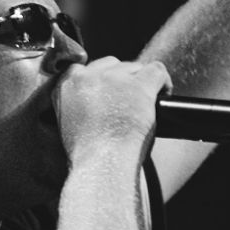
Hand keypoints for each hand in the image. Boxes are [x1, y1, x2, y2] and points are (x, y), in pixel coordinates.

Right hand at [53, 57, 169, 158]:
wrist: (101, 164)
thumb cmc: (88, 154)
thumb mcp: (69, 122)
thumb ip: (80, 103)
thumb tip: (101, 98)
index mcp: (66, 84)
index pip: (86, 69)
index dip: (102, 82)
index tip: (110, 96)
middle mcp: (87, 75)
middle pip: (111, 64)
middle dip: (121, 81)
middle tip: (127, 104)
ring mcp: (113, 78)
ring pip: (134, 67)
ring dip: (140, 83)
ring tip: (144, 105)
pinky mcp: (138, 85)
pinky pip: (157, 71)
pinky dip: (163, 82)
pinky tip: (163, 94)